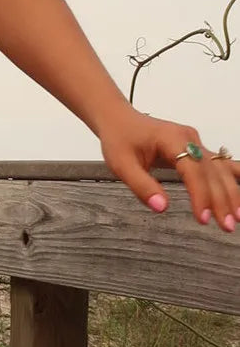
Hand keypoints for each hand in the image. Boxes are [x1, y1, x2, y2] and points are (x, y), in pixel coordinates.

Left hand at [99, 107, 239, 231]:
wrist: (119, 119)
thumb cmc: (119, 139)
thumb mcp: (121, 164)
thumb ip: (141, 186)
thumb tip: (161, 208)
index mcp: (171, 139)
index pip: (193, 170)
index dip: (200, 195)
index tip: (203, 218)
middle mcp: (190, 138)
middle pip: (212, 171)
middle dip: (221, 200)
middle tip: (226, 226)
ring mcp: (196, 142)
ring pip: (220, 169)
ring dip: (231, 193)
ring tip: (237, 218)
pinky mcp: (197, 148)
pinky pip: (218, 165)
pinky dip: (230, 181)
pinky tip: (238, 197)